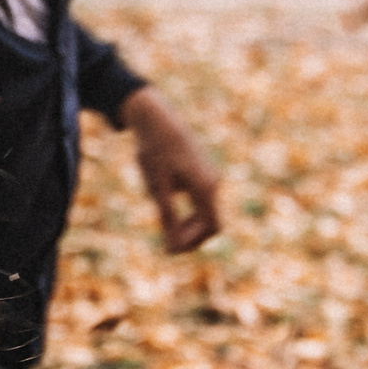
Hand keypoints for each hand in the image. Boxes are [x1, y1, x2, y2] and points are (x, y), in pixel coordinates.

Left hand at [121, 86, 221, 250]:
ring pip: (206, 212)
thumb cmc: (155, 152)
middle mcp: (212, 182)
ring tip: (165, 224)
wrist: (157, 119)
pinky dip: (188, 211)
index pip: (212, 227)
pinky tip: (166, 205)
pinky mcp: (202, 172)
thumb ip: (168, 216)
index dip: (194, 243)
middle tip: (166, 243)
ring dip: (188, 224)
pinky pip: (201, 200)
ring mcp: (209, 176)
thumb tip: (173, 246)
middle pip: (211, 223)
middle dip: (191, 237)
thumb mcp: (157, 187)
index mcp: (205, 187)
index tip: (170, 249)